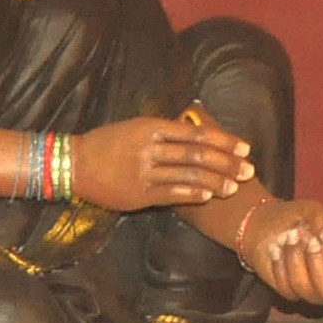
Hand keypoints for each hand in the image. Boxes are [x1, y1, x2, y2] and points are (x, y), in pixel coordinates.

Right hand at [73, 113, 255, 211]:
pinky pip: (172, 194)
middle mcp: (150, 149)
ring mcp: (144, 173)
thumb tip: (197, 129)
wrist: (74, 164)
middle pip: (198, 155)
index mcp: (151, 128)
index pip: (197, 134)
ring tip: (234, 186)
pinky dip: (193, 194)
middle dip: (227, 163)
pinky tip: (208, 196)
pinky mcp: (139, 194)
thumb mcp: (134, 127)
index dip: (224, 141)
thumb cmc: (106, 143)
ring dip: (215, 182)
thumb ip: (164, 130)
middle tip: (248, 169)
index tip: (245, 147)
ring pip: (188, 176)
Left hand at [236, 196, 322, 299]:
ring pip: (303, 287)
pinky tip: (275, 247)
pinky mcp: (288, 289)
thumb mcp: (316, 213)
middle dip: (314, 262)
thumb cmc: (302, 216)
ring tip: (288, 235)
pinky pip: (285, 287)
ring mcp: (308, 289)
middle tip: (303, 236)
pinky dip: (280, 266)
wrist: (274, 221)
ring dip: (295, 260)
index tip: (315, 239)